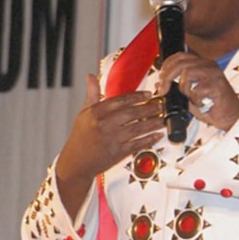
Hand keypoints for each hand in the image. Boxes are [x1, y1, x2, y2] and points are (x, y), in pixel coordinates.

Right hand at [56, 74, 164, 216]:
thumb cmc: (80, 137)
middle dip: (149, 108)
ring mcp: (112, 140)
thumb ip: (91, 94)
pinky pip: (137, 144)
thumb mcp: (83, 113)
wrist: (76, 162)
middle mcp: (104, 125)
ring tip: (162, 119)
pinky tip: (157, 135)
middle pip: (131, 113)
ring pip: (137, 129)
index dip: (136, 96)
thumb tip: (91, 77)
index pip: (120, 101)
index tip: (147, 94)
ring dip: (152, 123)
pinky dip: (149, 140)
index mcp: (96, 113)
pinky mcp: (118, 153)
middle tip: (160, 105)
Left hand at [157, 52, 238, 131]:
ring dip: (184, 90)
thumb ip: (177, 87)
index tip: (160, 78)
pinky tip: (202, 104)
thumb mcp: (190, 94)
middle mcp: (209, 65)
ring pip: (187, 74)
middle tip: (163, 91)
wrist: (231, 117)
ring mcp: (214, 74)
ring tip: (192, 99)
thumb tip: (160, 83)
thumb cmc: (212, 106)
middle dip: (167, 77)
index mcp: (202, 64)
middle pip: (180, 63)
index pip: (180, 56)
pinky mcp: (217, 85)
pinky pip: (196, 90)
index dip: (167, 65)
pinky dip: (195, 100)